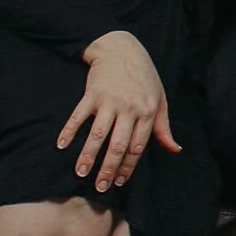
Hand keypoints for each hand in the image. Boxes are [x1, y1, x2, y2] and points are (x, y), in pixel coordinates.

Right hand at [59, 30, 174, 191]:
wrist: (122, 47)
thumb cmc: (144, 76)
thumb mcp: (160, 99)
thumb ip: (164, 127)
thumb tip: (175, 149)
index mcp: (148, 112)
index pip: (137, 147)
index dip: (128, 167)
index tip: (120, 182)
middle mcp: (129, 109)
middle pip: (117, 145)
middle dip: (108, 169)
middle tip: (100, 187)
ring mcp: (109, 101)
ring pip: (98, 135)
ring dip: (88, 155)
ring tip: (80, 172)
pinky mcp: (92, 93)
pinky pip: (79, 115)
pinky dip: (69, 131)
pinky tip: (61, 145)